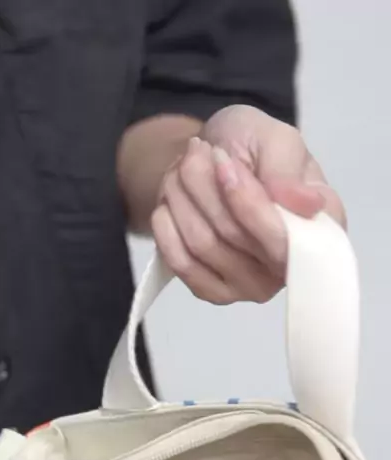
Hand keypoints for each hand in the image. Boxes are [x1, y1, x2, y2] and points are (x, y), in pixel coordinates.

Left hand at [151, 105, 345, 304]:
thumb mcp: (274, 139)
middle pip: (232, 236)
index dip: (245, 201)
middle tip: (197, 152)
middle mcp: (291, 267)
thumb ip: (287, 170)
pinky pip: (182, 265)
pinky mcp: (216, 292)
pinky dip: (166, 226)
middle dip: (203, 185)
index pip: (283, 238)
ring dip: (182, 198)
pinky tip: (170, 204)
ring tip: (183, 170)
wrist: (213, 161)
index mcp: (321, 229)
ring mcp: (253, 285)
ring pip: (203, 245)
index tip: (222, 159)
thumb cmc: (253, 150)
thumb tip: (308, 205)